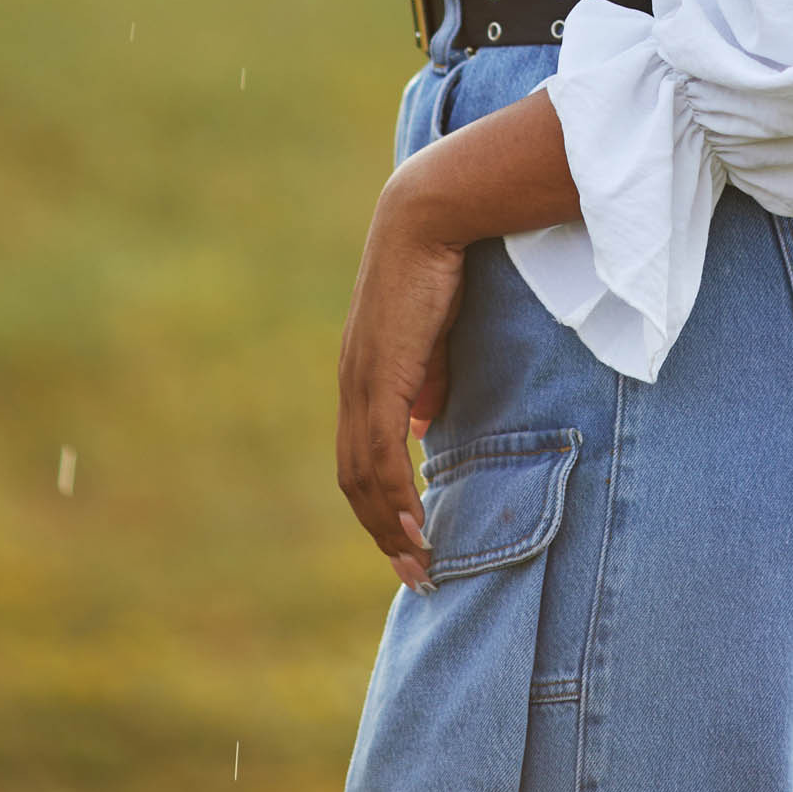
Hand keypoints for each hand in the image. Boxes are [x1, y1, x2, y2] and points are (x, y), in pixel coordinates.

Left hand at [336, 172, 465, 584]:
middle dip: (384, 532)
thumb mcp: (433, 338)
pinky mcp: (382, 376)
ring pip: (364, 476)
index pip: (361, 457)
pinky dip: (394, 495)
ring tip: (420, 562)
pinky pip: (382, 454)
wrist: (429, 218)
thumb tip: (423, 423)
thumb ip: (427, 381)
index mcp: (363, 377)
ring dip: (390, 526)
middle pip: (356, 479)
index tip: (408, 541)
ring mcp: (363, 382)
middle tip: (416, 573)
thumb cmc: (438, 267)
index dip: (380, 504)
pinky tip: (417, 524)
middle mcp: (353, 385)